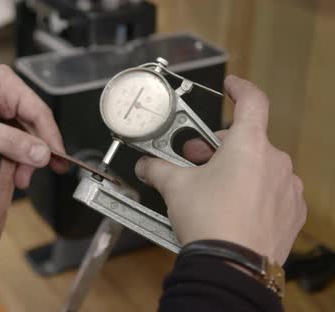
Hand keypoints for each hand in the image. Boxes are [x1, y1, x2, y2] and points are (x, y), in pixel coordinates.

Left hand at [0, 65, 66, 188]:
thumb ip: (11, 143)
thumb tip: (43, 155)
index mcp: (5, 84)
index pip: (39, 112)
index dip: (51, 138)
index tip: (59, 161)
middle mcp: (5, 93)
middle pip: (32, 126)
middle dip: (34, 154)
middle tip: (34, 177)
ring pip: (22, 137)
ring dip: (22, 159)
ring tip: (20, 180)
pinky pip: (9, 141)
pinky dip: (11, 157)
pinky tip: (12, 172)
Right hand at [135, 75, 306, 263]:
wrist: (231, 266)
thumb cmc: (210, 222)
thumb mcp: (175, 187)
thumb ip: (158, 168)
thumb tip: (146, 164)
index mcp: (249, 146)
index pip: (252, 101)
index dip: (240, 89)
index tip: (231, 87)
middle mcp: (275, 163)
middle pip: (246, 141)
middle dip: (219, 148)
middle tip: (195, 162)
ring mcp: (287, 189)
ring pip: (259, 168)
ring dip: (237, 171)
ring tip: (212, 191)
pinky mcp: (291, 212)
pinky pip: (272, 192)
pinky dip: (253, 194)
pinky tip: (233, 209)